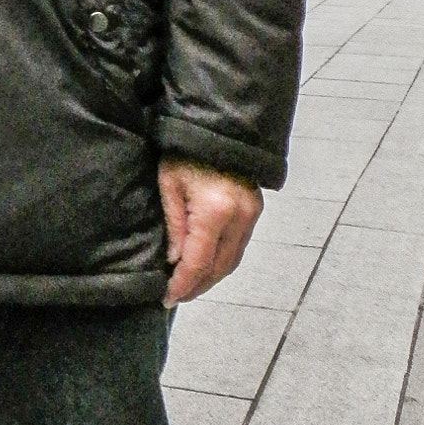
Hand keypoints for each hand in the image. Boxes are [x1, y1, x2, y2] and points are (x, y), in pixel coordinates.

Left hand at [158, 156, 262, 305]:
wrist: (216, 126)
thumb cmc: (184, 151)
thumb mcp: (168, 185)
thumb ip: (174, 226)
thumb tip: (174, 261)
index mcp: (215, 211)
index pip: (199, 262)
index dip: (184, 284)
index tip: (167, 298)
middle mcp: (240, 217)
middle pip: (220, 267)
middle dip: (198, 286)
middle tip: (176, 297)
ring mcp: (252, 214)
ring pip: (233, 260)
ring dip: (211, 277)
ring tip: (188, 286)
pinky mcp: (256, 210)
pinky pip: (239, 246)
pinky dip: (222, 261)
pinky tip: (205, 265)